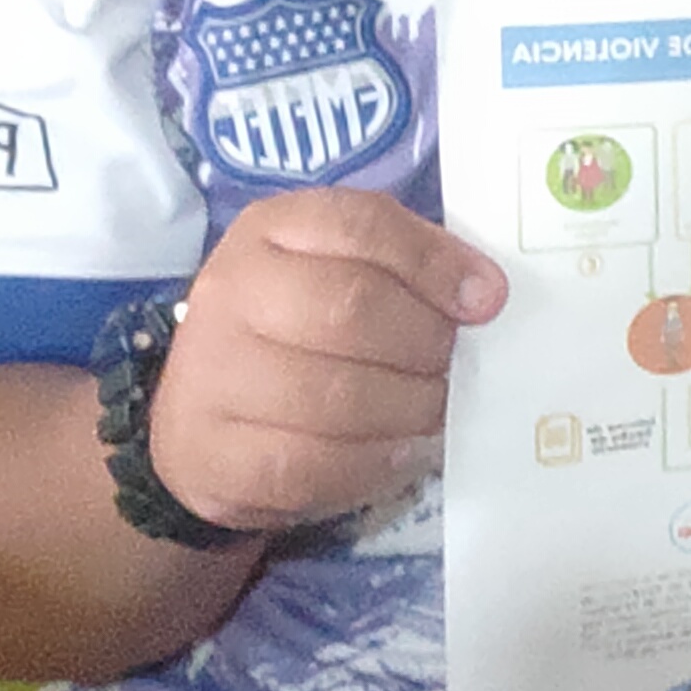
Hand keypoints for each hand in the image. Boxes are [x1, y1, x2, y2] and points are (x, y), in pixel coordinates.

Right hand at [149, 188, 505, 532]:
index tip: (487, 302)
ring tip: (431, 410)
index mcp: (272, 230)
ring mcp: (210, 376)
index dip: (434, 264)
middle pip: (350, 309)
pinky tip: (399, 451)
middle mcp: (230, 294)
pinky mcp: (213, 456)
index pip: (361, 225)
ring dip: (408, 409)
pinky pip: (313, 465)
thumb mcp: (346, 269)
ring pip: (335, 395)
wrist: (204, 414)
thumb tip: (485, 294)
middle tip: (450, 367)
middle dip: (425, 344)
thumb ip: (413, 263)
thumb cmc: (297, 329)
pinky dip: (375, 462)